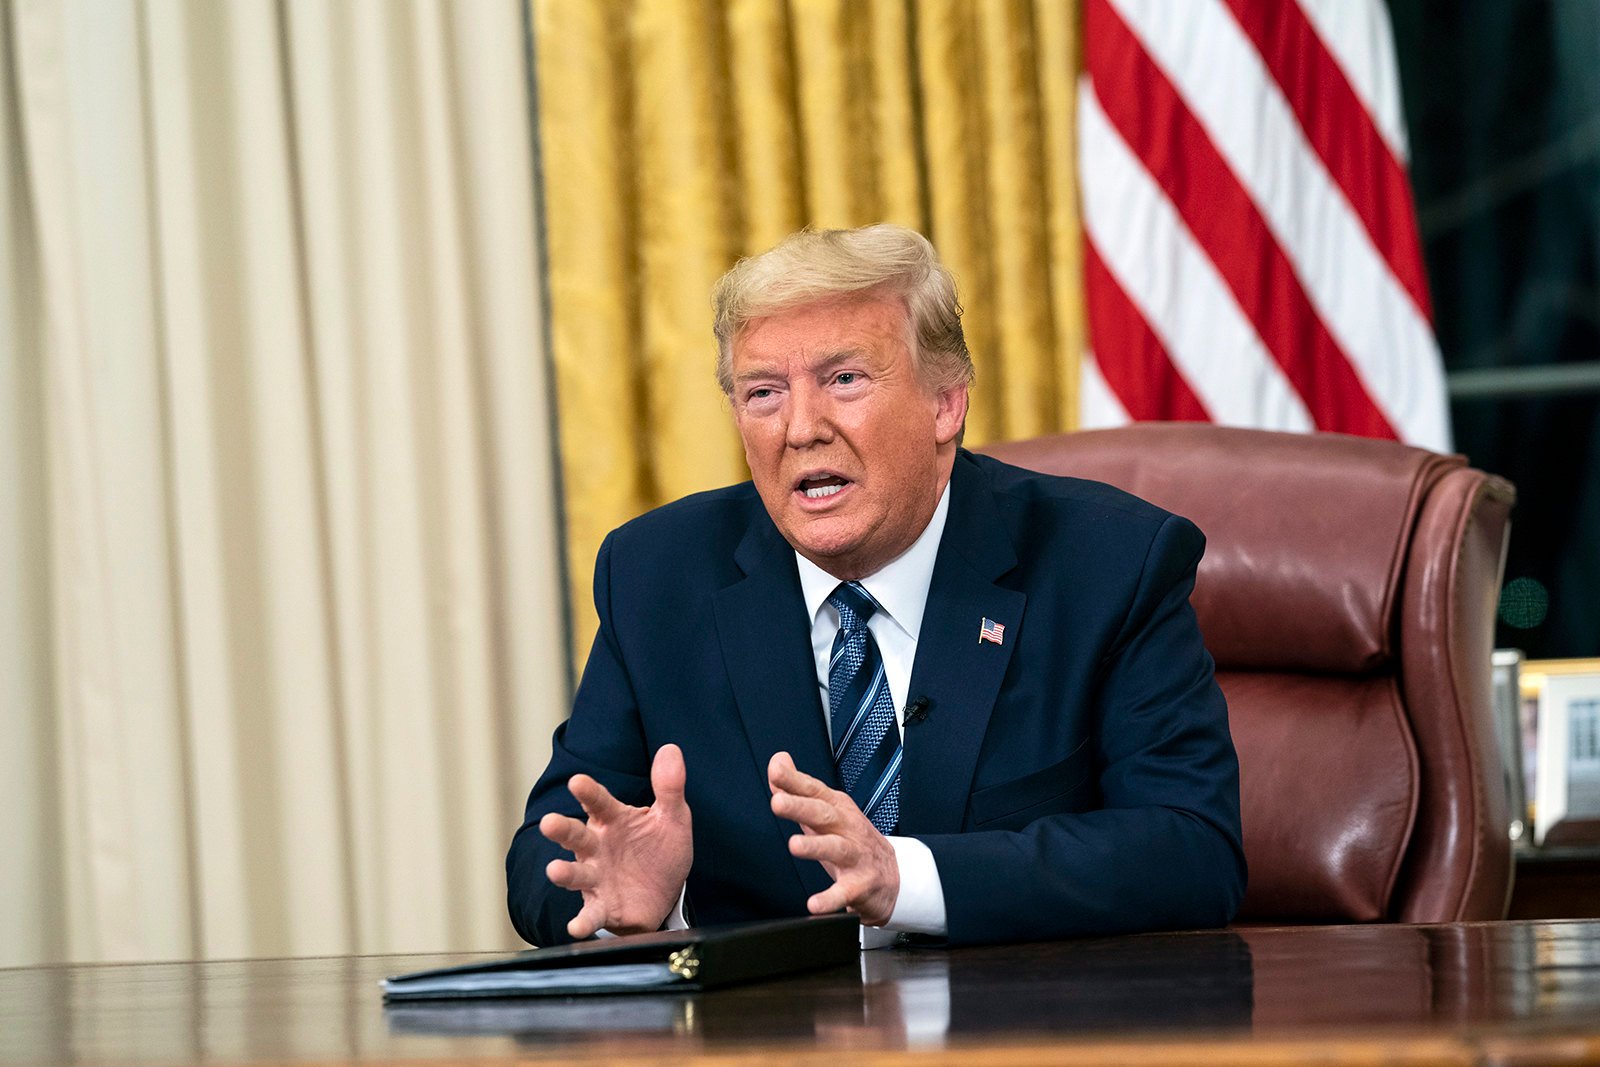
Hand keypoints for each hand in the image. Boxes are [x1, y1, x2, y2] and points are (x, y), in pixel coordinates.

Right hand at [539, 744, 692, 938]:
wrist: (664, 893)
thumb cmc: (659, 850)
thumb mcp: (672, 818)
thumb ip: (669, 787)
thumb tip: (671, 749)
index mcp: (613, 819)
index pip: (599, 802)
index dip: (588, 791)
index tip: (577, 781)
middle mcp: (597, 846)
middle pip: (576, 835)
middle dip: (561, 829)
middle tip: (549, 823)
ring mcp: (596, 876)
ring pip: (576, 872)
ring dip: (564, 872)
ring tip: (554, 871)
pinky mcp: (601, 904)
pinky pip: (590, 913)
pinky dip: (583, 921)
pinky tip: (576, 926)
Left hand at [768, 751, 899, 925]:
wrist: (893, 876)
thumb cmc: (853, 840)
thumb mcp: (827, 811)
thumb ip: (799, 788)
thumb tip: (778, 762)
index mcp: (837, 809)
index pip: (814, 790)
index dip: (794, 780)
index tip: (775, 771)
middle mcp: (847, 828)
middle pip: (823, 814)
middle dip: (800, 807)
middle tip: (777, 803)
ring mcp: (856, 856)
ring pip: (836, 848)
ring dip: (816, 846)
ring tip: (794, 845)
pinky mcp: (860, 885)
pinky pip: (844, 892)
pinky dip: (830, 899)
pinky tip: (814, 904)